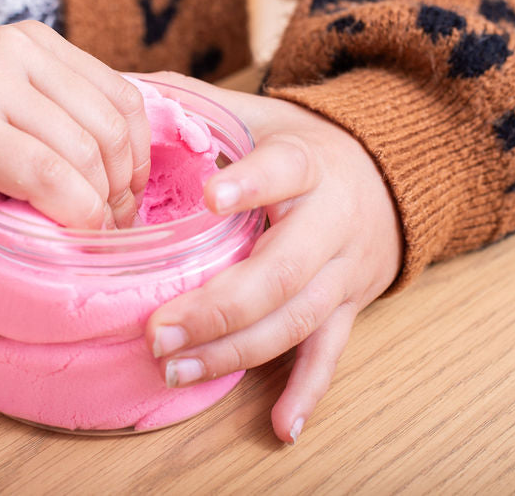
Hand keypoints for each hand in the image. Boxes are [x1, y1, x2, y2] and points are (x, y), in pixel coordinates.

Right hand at [0, 21, 150, 234]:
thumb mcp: (0, 108)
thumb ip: (54, 115)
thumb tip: (127, 165)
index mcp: (31, 41)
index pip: (122, 96)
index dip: (139, 155)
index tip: (128, 196)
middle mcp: (15, 51)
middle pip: (110, 127)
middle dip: (123, 188)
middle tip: (111, 226)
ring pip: (86, 154)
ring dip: (100, 208)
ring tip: (89, 236)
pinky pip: (50, 176)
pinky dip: (75, 213)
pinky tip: (73, 236)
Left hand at [141, 72, 401, 443]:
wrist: (389, 177)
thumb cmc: (304, 146)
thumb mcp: (264, 114)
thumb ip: (199, 103)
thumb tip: (125, 87)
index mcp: (309, 163)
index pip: (283, 170)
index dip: (252, 185)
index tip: (210, 199)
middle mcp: (333, 221)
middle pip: (283, 271)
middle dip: (220, 306)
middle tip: (157, 330)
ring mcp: (344, 271)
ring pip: (298, 320)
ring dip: (238, 352)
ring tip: (175, 369)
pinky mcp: (350, 306)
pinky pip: (331, 353)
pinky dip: (307, 390)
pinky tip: (282, 427)